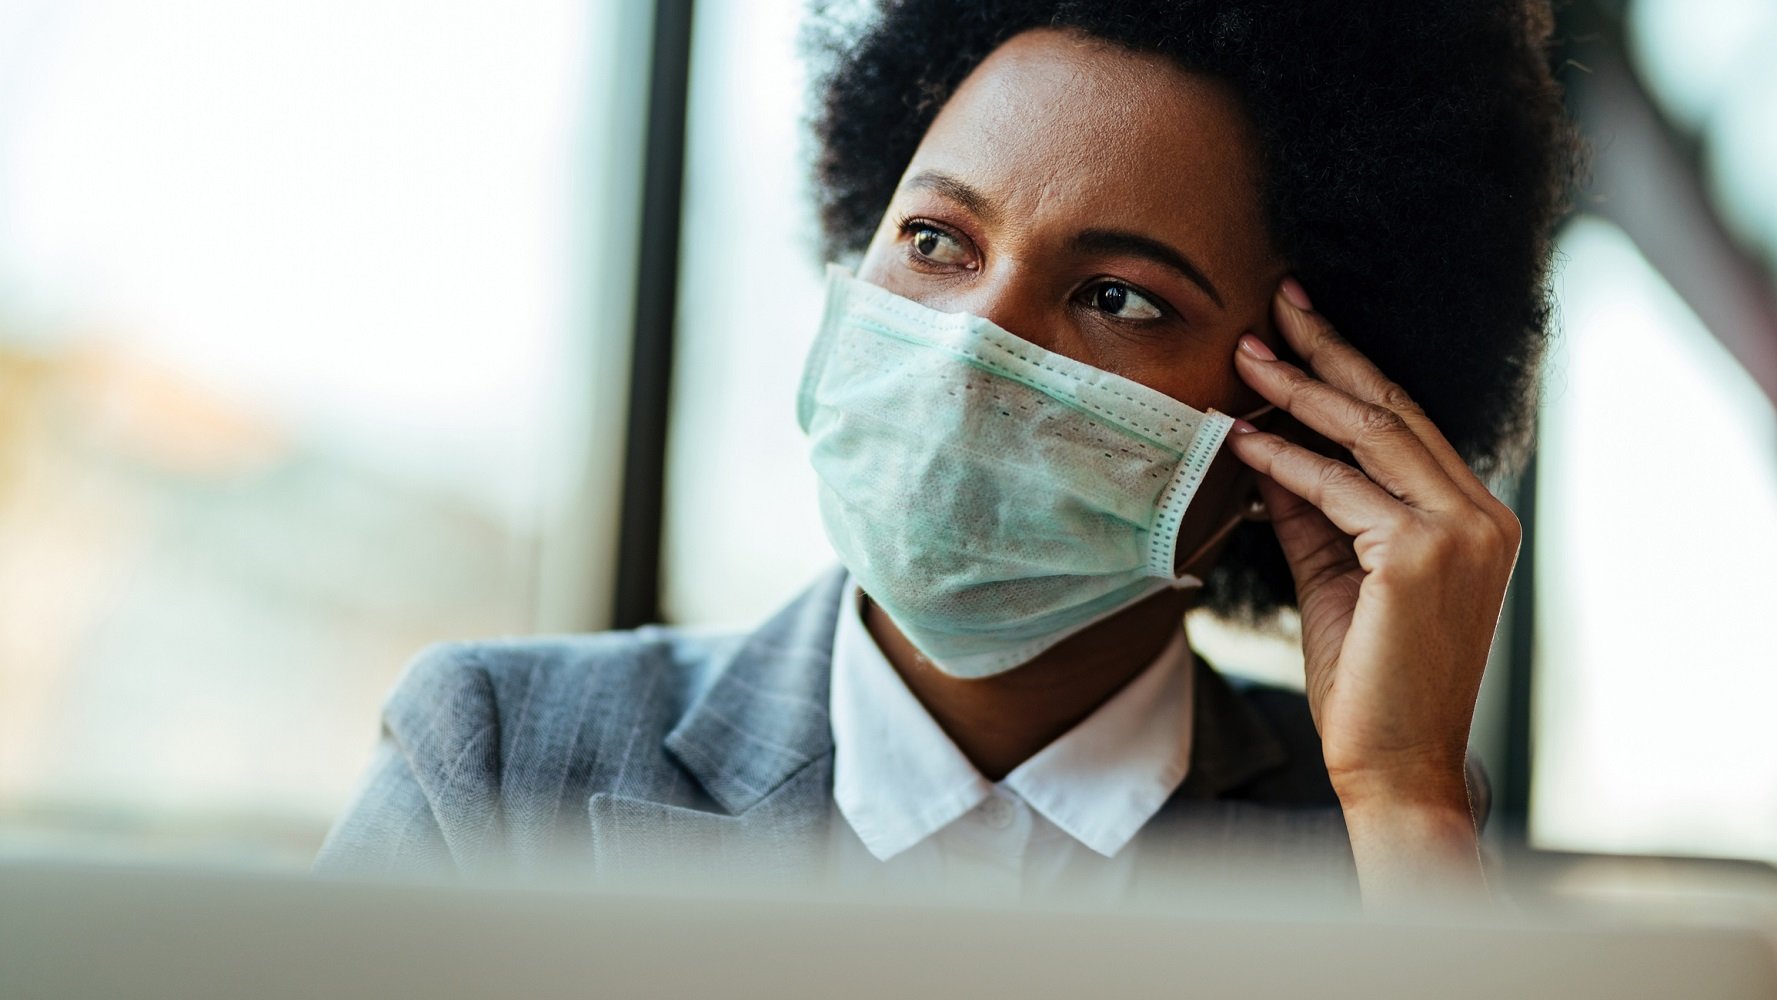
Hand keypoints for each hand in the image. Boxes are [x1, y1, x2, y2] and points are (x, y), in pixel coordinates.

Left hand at [1225, 278, 1519, 899]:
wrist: (1394, 764)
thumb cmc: (1369, 681)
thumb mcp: (1337, 576)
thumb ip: (1312, 511)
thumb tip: (1268, 444)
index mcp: (1473, 519)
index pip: (1406, 426)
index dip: (1351, 372)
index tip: (1301, 327)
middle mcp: (1480, 516)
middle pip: (1393, 411)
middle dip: (1329, 352)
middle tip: (1276, 303)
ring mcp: (1460, 531)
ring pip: (1370, 436)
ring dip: (1299, 390)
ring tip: (1246, 353)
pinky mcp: (1423, 554)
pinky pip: (1340, 489)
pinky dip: (1286, 460)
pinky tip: (1242, 439)